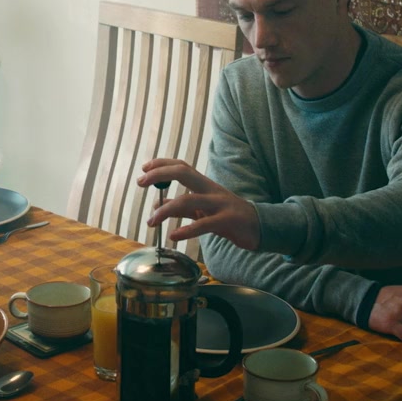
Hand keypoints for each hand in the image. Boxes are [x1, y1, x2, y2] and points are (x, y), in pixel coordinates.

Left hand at [136, 158, 260, 249]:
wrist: (261, 228)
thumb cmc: (228, 217)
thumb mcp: (203, 210)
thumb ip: (181, 207)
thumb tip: (156, 206)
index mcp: (205, 184)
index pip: (182, 166)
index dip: (162, 164)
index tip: (144, 168)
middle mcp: (211, 189)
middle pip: (184, 173)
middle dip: (160, 174)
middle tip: (140, 182)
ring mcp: (220, 204)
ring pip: (189, 200)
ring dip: (166, 210)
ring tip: (151, 221)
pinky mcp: (227, 221)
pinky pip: (204, 224)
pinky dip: (186, 230)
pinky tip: (173, 236)